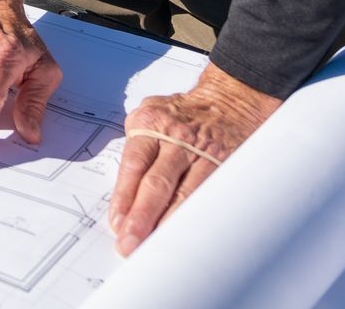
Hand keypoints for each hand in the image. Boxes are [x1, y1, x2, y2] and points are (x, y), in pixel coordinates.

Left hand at [108, 63, 280, 255]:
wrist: (229, 99)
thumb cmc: (183, 113)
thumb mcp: (150, 114)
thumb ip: (135, 146)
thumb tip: (122, 191)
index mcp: (152, 124)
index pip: (134, 164)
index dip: (124, 196)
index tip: (116, 223)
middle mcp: (178, 138)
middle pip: (157, 183)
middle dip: (141, 217)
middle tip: (129, 243)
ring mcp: (204, 153)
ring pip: (186, 194)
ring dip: (168, 223)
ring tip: (155, 246)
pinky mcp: (226, 165)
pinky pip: (211, 194)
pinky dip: (198, 215)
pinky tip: (189, 232)